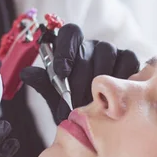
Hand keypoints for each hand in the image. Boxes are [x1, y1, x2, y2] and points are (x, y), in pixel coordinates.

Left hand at [21, 24, 139, 123]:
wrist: (96, 123)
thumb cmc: (73, 106)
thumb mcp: (55, 98)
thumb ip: (43, 84)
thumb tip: (27, 72)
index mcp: (71, 48)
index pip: (69, 33)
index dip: (65, 49)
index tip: (60, 72)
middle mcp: (91, 46)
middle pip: (87, 48)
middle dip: (79, 77)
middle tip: (74, 101)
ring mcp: (112, 51)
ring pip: (107, 52)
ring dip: (99, 78)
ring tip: (93, 102)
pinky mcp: (129, 59)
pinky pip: (127, 60)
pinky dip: (121, 76)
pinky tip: (114, 95)